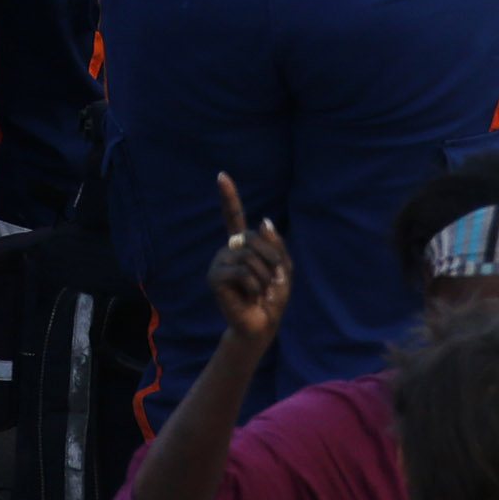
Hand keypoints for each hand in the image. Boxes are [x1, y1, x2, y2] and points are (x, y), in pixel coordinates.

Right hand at [207, 173, 291, 345]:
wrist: (262, 324)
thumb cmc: (272, 298)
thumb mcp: (283, 268)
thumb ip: (276, 245)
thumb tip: (263, 220)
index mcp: (243, 245)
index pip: (234, 217)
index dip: (228, 196)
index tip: (221, 175)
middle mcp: (228, 250)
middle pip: (254, 238)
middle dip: (272, 260)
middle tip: (271, 281)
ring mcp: (219, 262)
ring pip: (250, 256)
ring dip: (265, 277)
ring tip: (260, 292)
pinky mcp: (215, 277)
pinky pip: (243, 272)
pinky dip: (255, 286)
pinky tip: (251, 296)